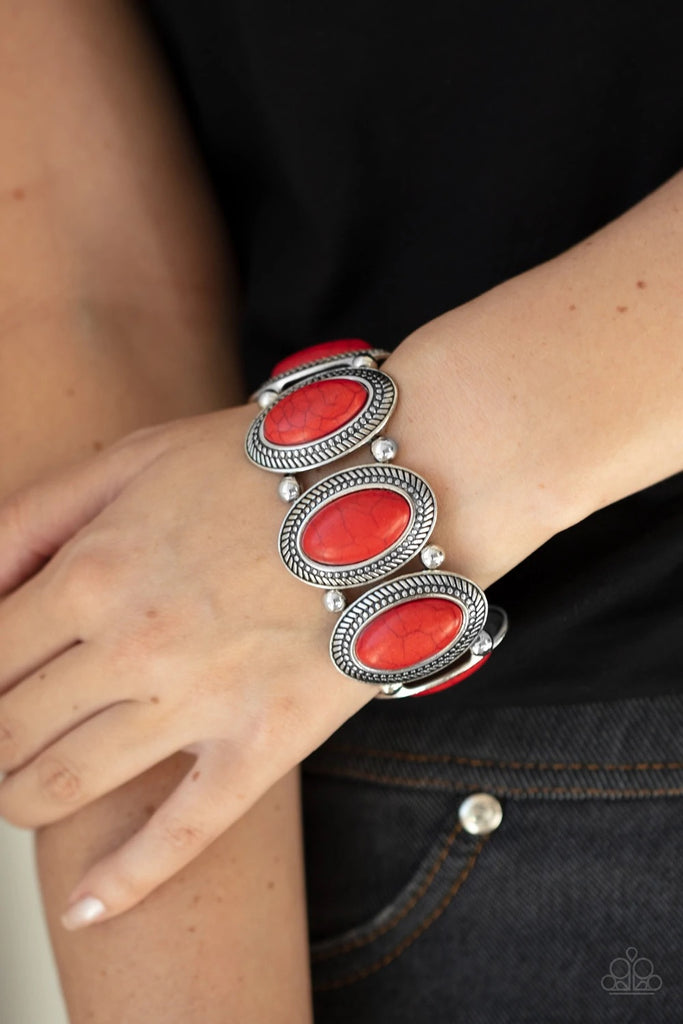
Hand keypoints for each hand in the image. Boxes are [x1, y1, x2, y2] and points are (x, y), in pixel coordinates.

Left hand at [0, 406, 378, 926]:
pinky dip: (124, 882)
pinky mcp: (264, 743)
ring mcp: (199, 703)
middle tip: (1, 741)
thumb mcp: (133, 457)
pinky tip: (87, 906)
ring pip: (66, 787)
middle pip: (8, 730)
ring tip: (18, 798)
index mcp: (92, 572)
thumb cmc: (262, 467)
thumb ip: (33, 515)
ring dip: (19, 802)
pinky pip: (182, 834)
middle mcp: (133, 646)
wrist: (389, 493)